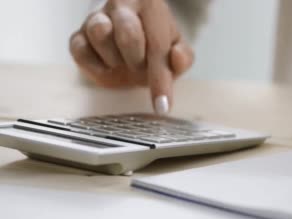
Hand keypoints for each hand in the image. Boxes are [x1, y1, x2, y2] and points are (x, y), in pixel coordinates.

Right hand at [69, 0, 193, 113]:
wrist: (133, 39)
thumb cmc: (156, 44)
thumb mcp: (176, 49)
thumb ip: (183, 56)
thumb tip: (176, 57)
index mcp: (149, 6)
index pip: (156, 43)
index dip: (160, 77)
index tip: (163, 105)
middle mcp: (121, 6)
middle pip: (128, 34)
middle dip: (138, 64)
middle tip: (142, 71)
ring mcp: (96, 19)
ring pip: (100, 35)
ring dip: (116, 61)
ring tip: (125, 64)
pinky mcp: (78, 37)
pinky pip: (80, 51)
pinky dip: (95, 67)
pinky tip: (109, 68)